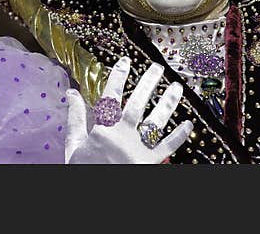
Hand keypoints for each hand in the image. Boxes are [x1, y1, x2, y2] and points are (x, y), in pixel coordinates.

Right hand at [64, 56, 193, 163]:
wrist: (97, 197)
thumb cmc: (84, 170)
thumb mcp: (74, 145)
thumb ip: (75, 118)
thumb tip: (71, 93)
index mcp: (104, 130)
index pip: (111, 96)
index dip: (118, 76)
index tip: (125, 61)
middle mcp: (124, 135)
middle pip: (137, 104)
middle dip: (148, 83)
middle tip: (157, 67)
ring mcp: (139, 149)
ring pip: (156, 121)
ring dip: (168, 103)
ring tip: (176, 87)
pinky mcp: (151, 162)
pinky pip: (168, 147)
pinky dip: (180, 136)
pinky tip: (188, 124)